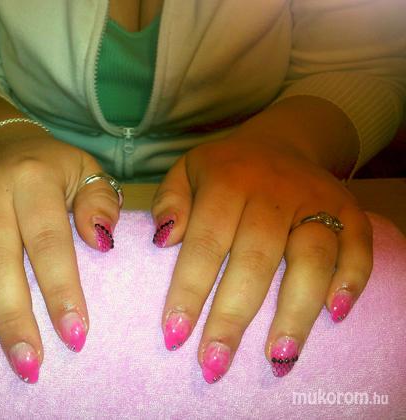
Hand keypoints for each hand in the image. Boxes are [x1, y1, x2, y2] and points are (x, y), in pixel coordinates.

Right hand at [0, 134, 119, 381]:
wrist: (4, 142)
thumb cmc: (52, 169)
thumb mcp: (86, 172)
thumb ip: (101, 202)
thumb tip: (102, 240)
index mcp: (34, 178)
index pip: (49, 240)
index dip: (61, 289)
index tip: (74, 335)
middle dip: (10, 315)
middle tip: (25, 363)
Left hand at [151, 131, 371, 381]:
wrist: (281, 142)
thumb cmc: (225, 169)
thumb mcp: (186, 170)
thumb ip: (171, 201)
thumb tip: (164, 240)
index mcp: (228, 181)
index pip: (206, 241)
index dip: (189, 290)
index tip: (174, 335)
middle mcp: (273, 191)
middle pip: (256, 258)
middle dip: (233, 316)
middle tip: (214, 363)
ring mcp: (316, 200)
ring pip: (311, 257)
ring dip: (296, 310)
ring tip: (278, 358)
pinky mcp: (349, 210)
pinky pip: (358, 247)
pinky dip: (352, 281)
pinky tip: (335, 315)